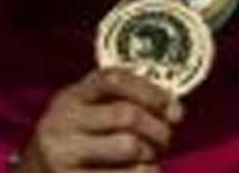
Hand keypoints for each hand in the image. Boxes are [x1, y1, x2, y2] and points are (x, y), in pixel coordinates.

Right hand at [15, 68, 183, 172]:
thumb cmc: (74, 140)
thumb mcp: (85, 112)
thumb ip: (119, 101)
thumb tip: (174, 110)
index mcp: (70, 97)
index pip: (114, 79)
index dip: (152, 92)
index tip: (175, 111)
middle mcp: (63, 122)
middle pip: (127, 115)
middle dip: (158, 129)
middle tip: (164, 140)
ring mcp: (63, 155)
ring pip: (129, 147)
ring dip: (151, 155)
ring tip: (148, 159)